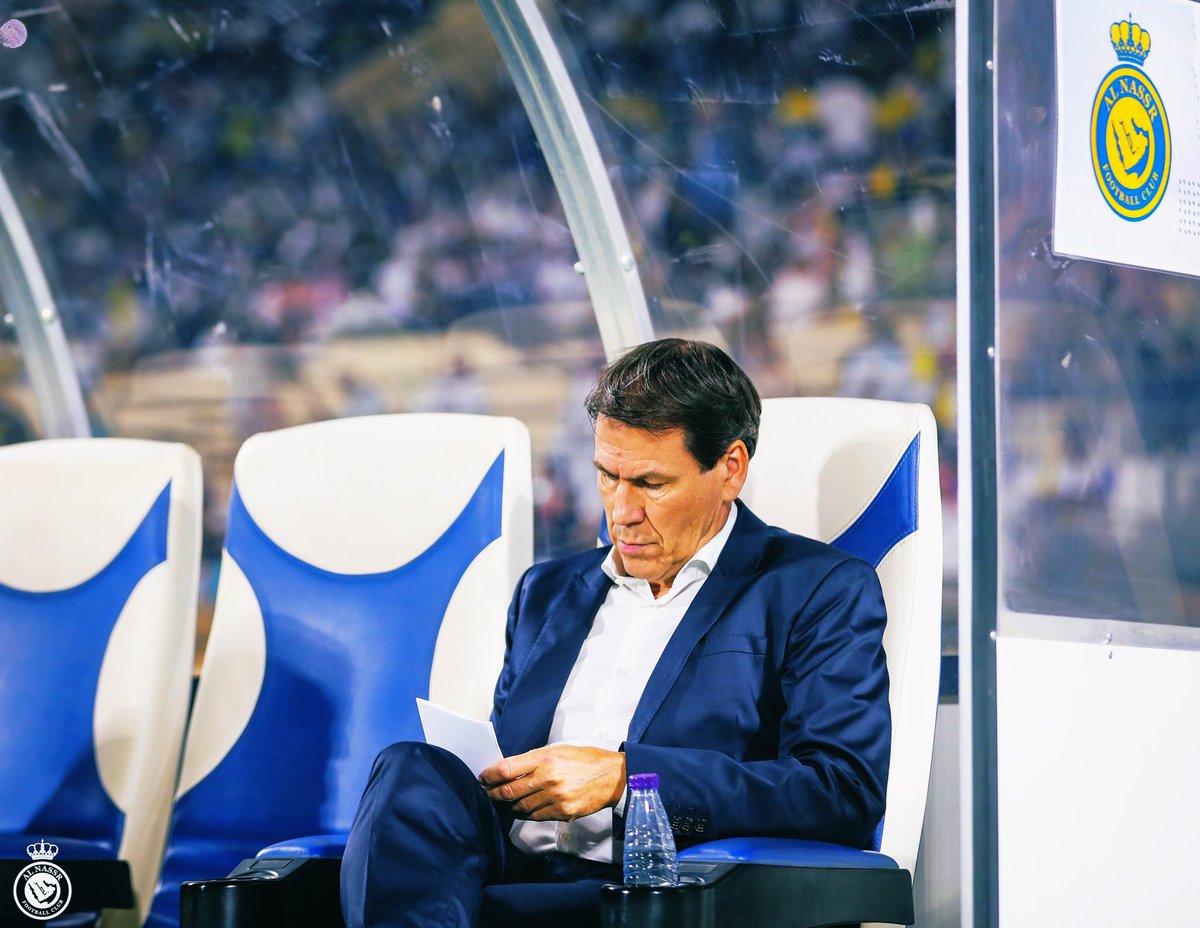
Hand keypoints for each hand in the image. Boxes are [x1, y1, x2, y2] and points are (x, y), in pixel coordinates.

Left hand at [479, 745, 625, 821]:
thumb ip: (533, 760)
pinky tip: (522, 809)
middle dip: (493, 793)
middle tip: (487, 793)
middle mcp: (547, 777)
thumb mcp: (558, 750)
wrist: (612, 776)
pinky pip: (535, 816)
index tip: (483, 778)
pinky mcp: (562, 812)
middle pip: (509, 791)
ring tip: (503, 802)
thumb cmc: (585, 760)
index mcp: (545, 758)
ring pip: (520, 806)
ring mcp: (554, 797)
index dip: (490, 776)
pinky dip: (525, 813)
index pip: (507, 769)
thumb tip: (509, 770)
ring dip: (508, 805)